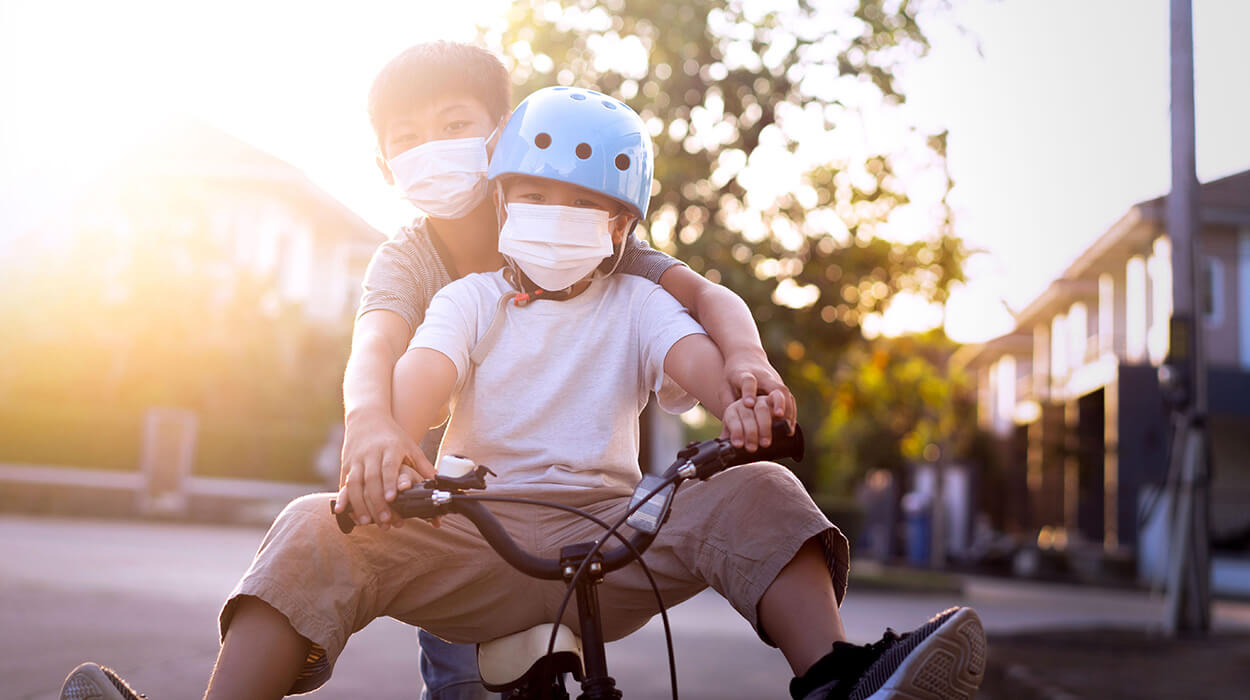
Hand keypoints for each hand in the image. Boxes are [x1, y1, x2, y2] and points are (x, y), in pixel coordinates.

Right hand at [334, 410, 434, 529]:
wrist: (367, 417)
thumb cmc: (393, 436)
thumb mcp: (410, 446)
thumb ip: (423, 465)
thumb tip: (439, 481)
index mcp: (390, 448)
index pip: (388, 467)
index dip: (389, 483)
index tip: (392, 498)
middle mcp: (371, 454)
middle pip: (371, 480)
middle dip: (376, 502)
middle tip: (384, 521)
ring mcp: (356, 459)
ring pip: (354, 484)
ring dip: (359, 504)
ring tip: (365, 522)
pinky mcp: (346, 464)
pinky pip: (344, 483)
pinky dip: (343, 498)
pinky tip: (344, 511)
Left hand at [720, 394, 778, 453]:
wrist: (758, 418)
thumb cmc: (745, 432)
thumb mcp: (735, 436)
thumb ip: (730, 441)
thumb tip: (724, 450)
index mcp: (732, 411)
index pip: (732, 419)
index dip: (735, 431)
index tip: (738, 445)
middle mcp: (744, 403)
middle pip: (747, 415)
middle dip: (750, 433)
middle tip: (752, 448)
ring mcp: (760, 399)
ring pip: (761, 408)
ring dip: (764, 426)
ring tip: (765, 443)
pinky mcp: (774, 396)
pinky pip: (777, 397)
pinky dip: (780, 406)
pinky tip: (782, 419)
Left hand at [722, 351, 795, 433]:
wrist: (746, 355)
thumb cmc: (733, 376)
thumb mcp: (725, 386)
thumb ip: (728, 403)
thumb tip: (731, 425)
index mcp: (744, 374)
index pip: (748, 381)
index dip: (749, 392)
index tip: (749, 404)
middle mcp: (762, 376)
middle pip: (774, 385)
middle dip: (778, 401)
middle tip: (779, 416)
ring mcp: (774, 379)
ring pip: (784, 392)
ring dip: (787, 410)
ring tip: (787, 428)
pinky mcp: (780, 385)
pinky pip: (789, 398)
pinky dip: (791, 412)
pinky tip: (790, 426)